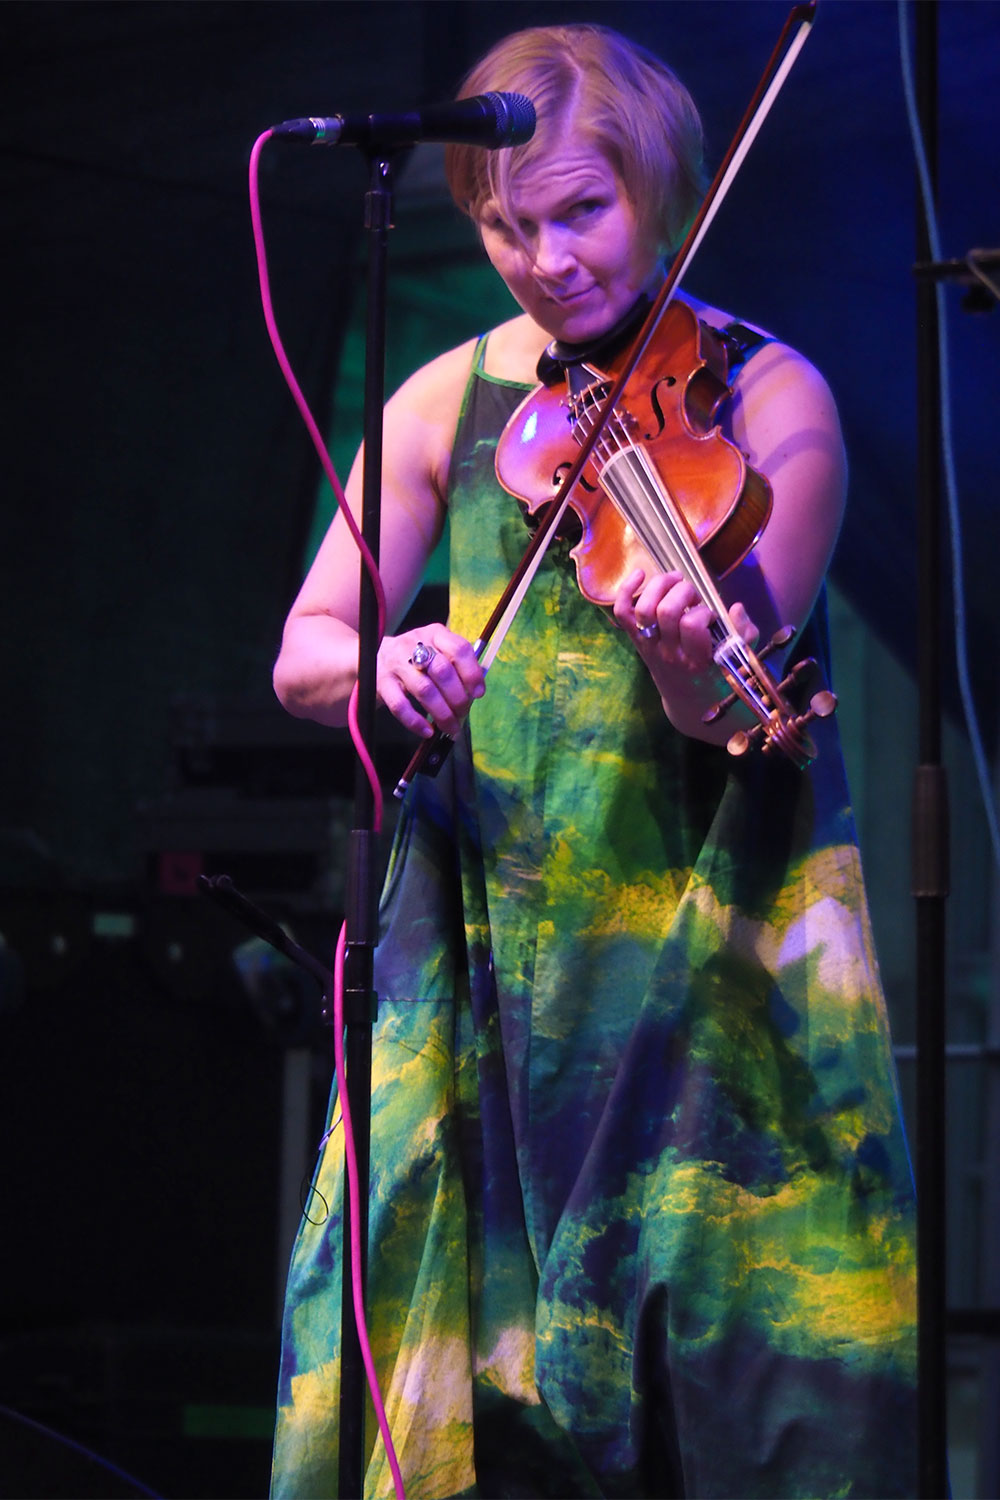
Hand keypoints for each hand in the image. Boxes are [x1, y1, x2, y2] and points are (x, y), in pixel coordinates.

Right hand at [376, 625, 484, 737]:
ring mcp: (396, 663)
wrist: (372, 656)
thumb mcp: (435, 652)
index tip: (478, 693)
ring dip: (441, 713)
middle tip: (462, 714)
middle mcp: (414, 644)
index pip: (459, 649)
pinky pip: (400, 706)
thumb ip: (456, 667)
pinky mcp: (382, 683)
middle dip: (458, 698)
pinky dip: (415, 721)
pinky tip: (427, 731)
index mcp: (435, 634)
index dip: (472, 673)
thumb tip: (475, 692)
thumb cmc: (414, 659)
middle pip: (443, 671)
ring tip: (450, 727)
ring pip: (424, 690)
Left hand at [613, 567, 756, 675]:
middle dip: (683, 592)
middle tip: (695, 598)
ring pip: (644, 607)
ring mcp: (650, 647)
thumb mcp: (738, 659)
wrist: (689, 702)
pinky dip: (626, 589)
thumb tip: (736, 608)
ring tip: (676, 583)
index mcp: (697, 660)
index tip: (711, 616)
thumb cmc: (716, 676)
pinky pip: (623, 612)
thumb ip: (744, 634)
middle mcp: (669, 653)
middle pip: (666, 611)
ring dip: (661, 586)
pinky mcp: (637, 640)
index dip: (703, 612)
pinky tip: (641, 573)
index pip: (692, 625)